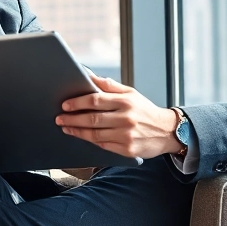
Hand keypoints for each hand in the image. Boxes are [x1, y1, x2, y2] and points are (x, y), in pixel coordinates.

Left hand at [57, 75, 182, 158]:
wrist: (167, 131)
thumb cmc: (145, 110)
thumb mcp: (131, 93)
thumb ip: (109, 86)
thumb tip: (89, 75)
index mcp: (126, 101)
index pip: (96, 99)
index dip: (77, 102)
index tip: (65, 104)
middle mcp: (126, 118)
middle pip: (92, 118)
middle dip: (72, 118)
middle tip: (59, 118)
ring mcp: (126, 135)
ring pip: (95, 134)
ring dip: (77, 131)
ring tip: (66, 128)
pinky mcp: (127, 150)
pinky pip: (103, 145)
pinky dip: (90, 141)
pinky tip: (82, 136)